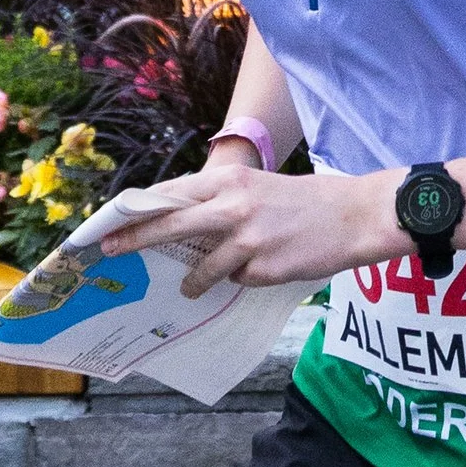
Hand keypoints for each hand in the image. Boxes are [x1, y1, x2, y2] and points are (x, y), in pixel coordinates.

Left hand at [96, 163, 398, 299]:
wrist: (356, 216)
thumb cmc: (307, 201)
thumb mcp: (259, 186)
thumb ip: (221, 200)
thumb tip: (180, 220)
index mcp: (230, 179)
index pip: (171, 193)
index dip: (138, 209)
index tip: (112, 221)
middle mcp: (233, 205)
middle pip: (169, 225)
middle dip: (135, 240)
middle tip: (109, 251)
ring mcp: (247, 238)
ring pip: (201, 267)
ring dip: (193, 280)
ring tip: (190, 287)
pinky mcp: (263, 267)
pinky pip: (237, 280)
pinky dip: (242, 278)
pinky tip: (263, 269)